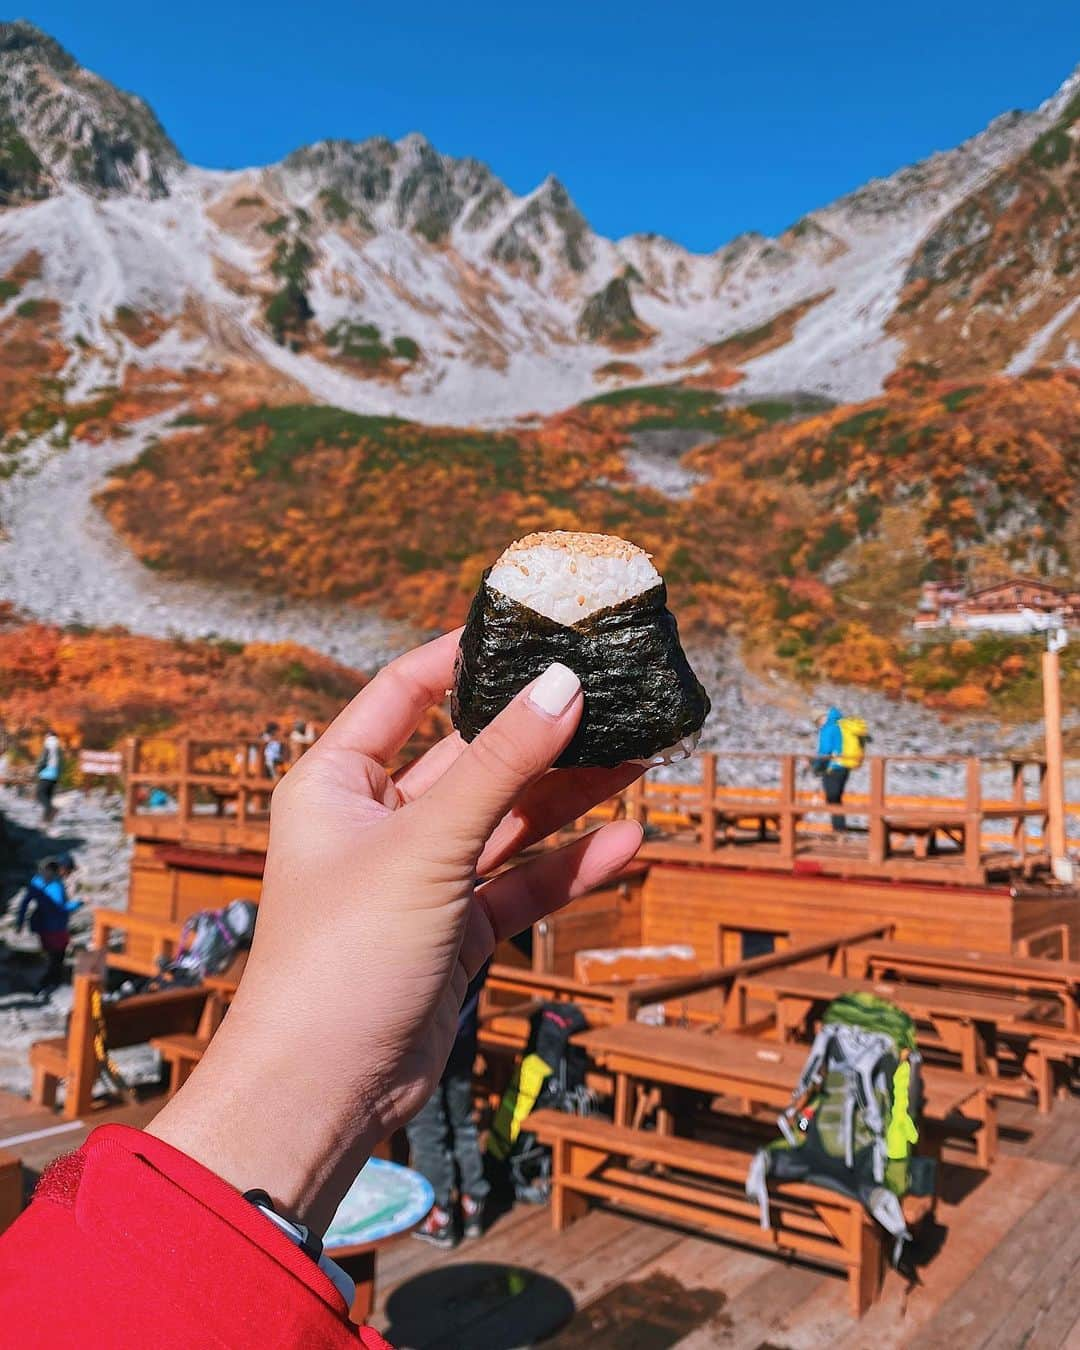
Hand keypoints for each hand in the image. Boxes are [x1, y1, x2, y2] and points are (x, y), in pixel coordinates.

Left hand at [147, 631, 643, 1229]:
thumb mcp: (425, 844)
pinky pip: (521, 883)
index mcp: (337, 781)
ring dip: (567, 795)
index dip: (464, 658)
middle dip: (539, 733)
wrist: (323, 1092)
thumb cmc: (342, 956)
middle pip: (471, 757)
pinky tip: (627, 842)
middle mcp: (377, 821)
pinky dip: (569, 866)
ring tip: (639, 757)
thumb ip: (500, 765)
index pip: (404, 693)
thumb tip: (562, 685)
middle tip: (610, 698)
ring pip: (506, 820)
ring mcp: (420, 877)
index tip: (530, 630)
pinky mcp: (454, 930)